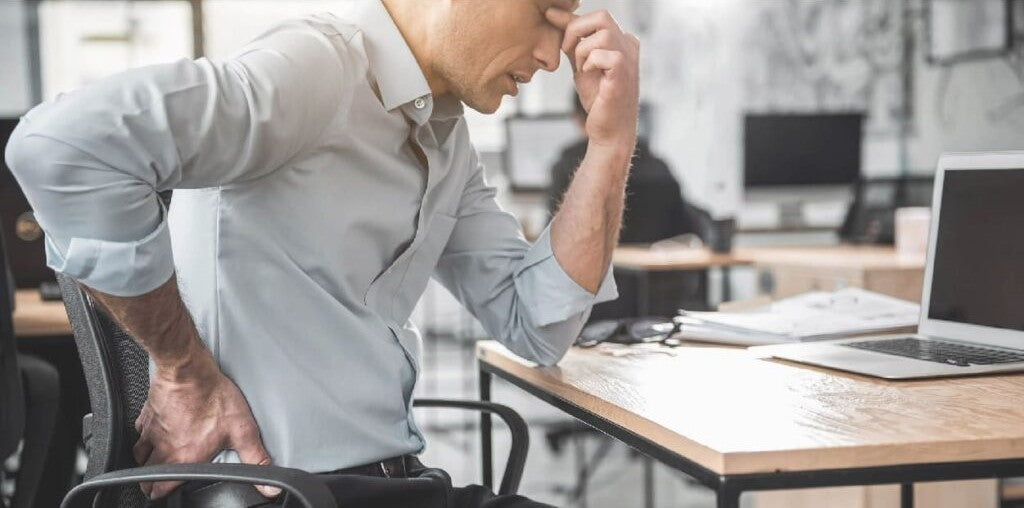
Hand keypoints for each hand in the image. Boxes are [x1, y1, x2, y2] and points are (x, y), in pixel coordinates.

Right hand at [132, 351, 278, 499]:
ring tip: (150, 462)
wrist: (189, 371)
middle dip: (150, 482)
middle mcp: (165, 448)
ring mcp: (153, 431)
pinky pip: (138, 431)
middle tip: (153, 484)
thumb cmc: (213, 397)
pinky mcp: (148, 414)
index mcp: (185, 458)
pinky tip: (149, 432)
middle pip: (147, 473)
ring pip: (139, 454)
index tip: (162, 494)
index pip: (163, 487)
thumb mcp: (243, 431)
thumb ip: (255, 459)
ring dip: (144, 461)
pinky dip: (142, 435)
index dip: (161, 493)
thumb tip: (269, 486)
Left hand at [547, 8, 639, 150]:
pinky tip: (590, 77)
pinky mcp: (624, 73)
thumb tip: (553, 13)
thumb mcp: (580, 62)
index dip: (573, 24)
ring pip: (602, 34)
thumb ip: (570, 38)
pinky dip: (589, 63)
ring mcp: (630, 58)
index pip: (597, 18)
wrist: (608, 130)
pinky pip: (603, 54)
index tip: (557, 32)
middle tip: (566, 50)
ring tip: (582, 69)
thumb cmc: (598, 99)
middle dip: (576, 30)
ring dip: (582, 51)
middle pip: (602, 16)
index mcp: (622, 40)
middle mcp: (629, 45)